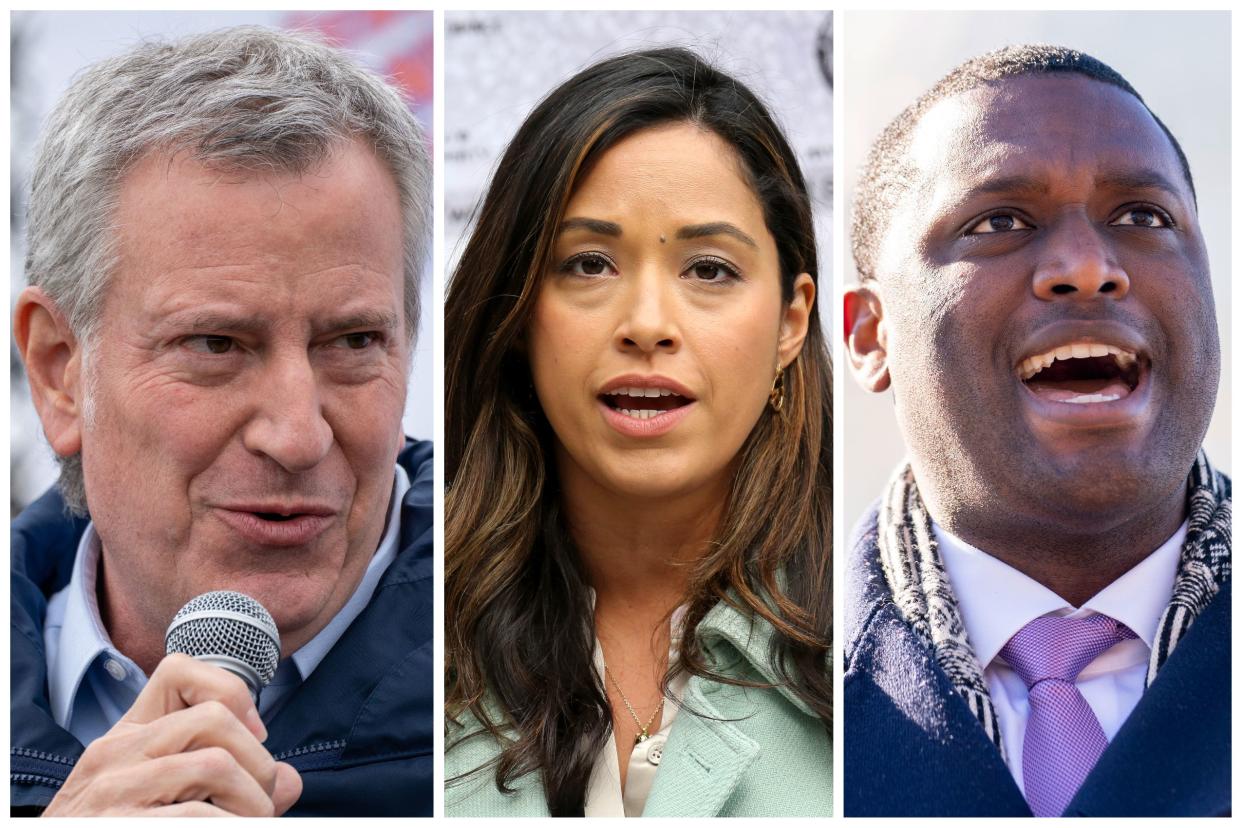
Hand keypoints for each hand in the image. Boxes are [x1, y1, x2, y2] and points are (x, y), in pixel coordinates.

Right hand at [43, 653, 301, 815]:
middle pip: (215, 719)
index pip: (177, 669)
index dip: (233, 693)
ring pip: (216, 766)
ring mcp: (112, 792)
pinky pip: (196, 817)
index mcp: (125, 737)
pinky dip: (229, 827)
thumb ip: (226, 781)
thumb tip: (290, 780)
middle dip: (258, 764)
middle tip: (261, 803)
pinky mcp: (120, 826)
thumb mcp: (163, 798)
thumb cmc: (123, 827)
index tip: (254, 737)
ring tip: (249, 824)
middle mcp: (113, 755)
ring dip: (252, 805)